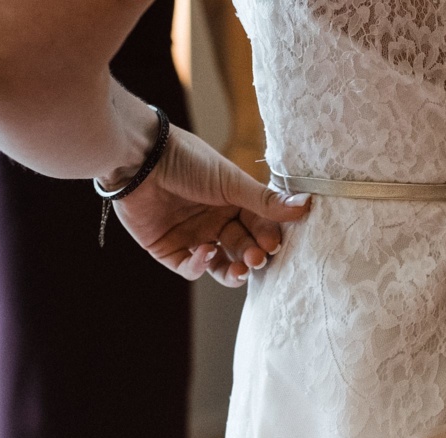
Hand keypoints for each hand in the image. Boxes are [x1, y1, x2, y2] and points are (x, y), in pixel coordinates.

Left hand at [112, 125, 309, 287]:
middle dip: (252, 256)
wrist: (139, 159)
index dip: (268, 238)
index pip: (259, 228)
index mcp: (233, 203)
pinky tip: (204, 251)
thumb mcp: (232, 183)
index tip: (274, 244)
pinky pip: (190, 268)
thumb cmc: (187, 161)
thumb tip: (307, 204)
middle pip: (242, 249)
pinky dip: (199, 264)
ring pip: (219, 266)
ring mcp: (192, 237)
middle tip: (258, 257)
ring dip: (233, 270)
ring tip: (241, 269)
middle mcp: (214, 221)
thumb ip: (267, 200)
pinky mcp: (168, 250)